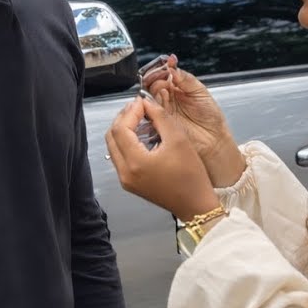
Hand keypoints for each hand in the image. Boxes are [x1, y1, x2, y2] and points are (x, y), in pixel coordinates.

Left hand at [105, 96, 219, 220]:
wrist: (196, 206)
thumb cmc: (191, 176)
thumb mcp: (179, 139)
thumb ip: (160, 117)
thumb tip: (147, 104)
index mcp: (135, 163)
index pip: (121, 128)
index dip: (130, 111)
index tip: (142, 102)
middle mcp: (124, 173)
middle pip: (111, 136)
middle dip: (123, 118)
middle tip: (138, 107)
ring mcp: (125, 180)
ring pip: (113, 146)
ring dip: (123, 129)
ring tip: (140, 118)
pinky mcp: (130, 183)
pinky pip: (120, 157)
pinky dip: (126, 142)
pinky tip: (141, 134)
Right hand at [142, 56, 244, 186]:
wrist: (213, 141)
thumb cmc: (211, 118)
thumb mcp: (200, 92)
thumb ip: (185, 78)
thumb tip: (172, 65)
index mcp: (179, 88)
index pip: (164, 74)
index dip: (162, 69)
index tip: (165, 66)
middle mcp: (169, 98)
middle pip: (153, 83)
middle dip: (156, 79)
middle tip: (163, 81)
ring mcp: (163, 110)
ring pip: (150, 96)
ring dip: (154, 91)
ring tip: (164, 92)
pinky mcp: (159, 122)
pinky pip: (150, 110)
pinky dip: (152, 104)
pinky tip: (160, 103)